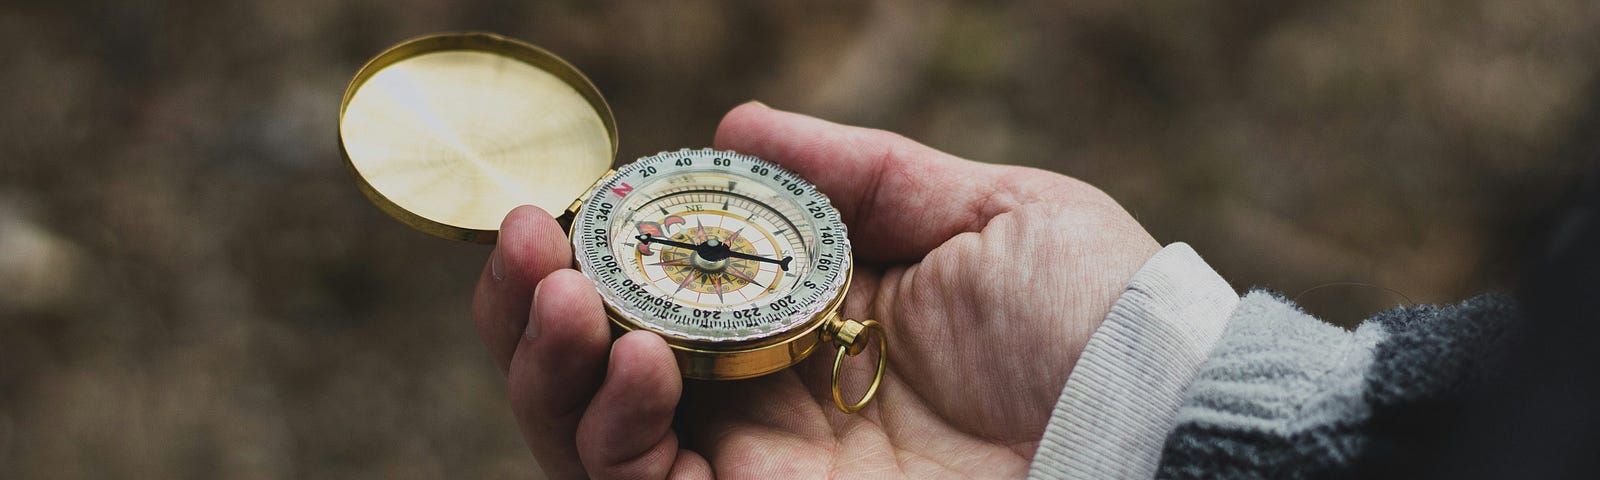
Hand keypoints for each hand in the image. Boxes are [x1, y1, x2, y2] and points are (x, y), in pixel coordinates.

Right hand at [471, 102, 1159, 477]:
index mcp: (806, 319)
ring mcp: (757, 471)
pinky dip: (609, 431)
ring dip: (548, 366)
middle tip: (524, 242)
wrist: (1152, 429)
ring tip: (564, 293)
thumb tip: (735, 125)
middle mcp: (764, 401)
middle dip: (535, 307)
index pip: (662, 291)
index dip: (598, 249)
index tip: (563, 199)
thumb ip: (856, 171)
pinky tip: (630, 358)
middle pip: (600, 369)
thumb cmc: (1091, 316)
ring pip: (593, 439)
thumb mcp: (982, 209)